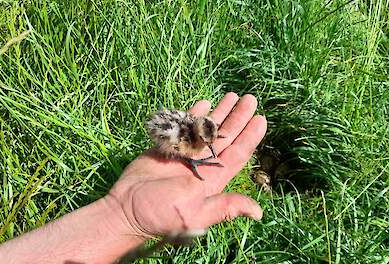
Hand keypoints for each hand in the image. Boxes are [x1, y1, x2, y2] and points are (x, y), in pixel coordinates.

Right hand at [107, 93, 266, 236]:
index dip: (250, 136)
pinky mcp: (169, 147)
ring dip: (221, 113)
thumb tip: (258, 213)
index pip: (238, 153)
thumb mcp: (196, 213)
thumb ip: (225, 208)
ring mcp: (186, 154)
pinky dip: (195, 114)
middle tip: (250, 99)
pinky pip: (186, 127)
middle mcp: (203, 164)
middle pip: (226, 137)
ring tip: (233, 96)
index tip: (261, 119)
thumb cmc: (160, 215)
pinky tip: (206, 103)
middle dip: (239, 118)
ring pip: (208, 129)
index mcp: (213, 179)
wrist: (126, 209)